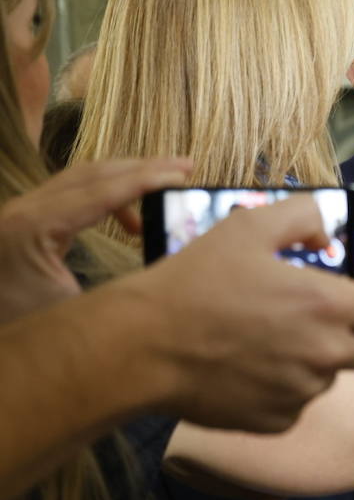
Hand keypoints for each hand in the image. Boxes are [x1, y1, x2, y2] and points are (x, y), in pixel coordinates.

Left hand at [0, 157, 192, 321]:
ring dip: (126, 177)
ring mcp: (22, 214)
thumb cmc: (21, 333)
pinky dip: (108, 196)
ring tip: (167, 181)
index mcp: (33, 227)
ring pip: (81, 179)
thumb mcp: (76, 312)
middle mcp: (23, 210)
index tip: (184, 174)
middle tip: (186, 166)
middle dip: (141, 167)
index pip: (100, 191)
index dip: (146, 179)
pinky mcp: (26, 224)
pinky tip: (131, 222)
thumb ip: (119, 286)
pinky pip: (71, 194)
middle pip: (91, 173)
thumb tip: (172, 272)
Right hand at [133, 195, 353, 431]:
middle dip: (350, 333)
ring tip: (268, 340)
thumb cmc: (194, 283)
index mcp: (329, 306)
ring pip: (331, 376)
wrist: (143, 345)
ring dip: (314, 361)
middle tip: (311, 318)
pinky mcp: (279, 420)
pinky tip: (249, 368)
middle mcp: (325, 353)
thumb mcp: (248, 228)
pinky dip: (283, 389)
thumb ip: (302, 218)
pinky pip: (298, 403)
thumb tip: (328, 231)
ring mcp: (303, 392)